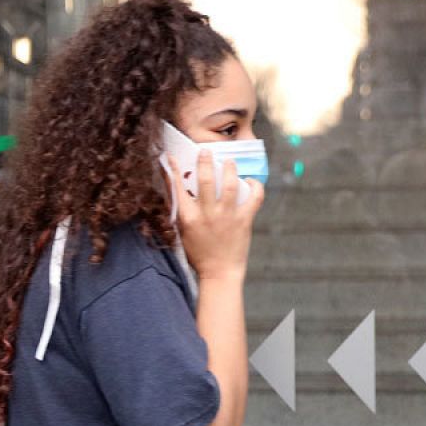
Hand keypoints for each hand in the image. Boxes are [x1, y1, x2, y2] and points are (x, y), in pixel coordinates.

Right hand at [168, 149, 262, 281]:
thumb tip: (177, 189)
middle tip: (206, 151)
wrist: (219, 273)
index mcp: (188, 218)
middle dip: (205, 162)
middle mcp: (207, 214)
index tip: (171, 156)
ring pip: (229, 184)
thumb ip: (181, 211)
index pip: (177, 188)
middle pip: (205, 180)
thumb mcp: (183, 233)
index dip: (172, 169)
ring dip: (229, 168)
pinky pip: (254, 198)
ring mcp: (227, 216)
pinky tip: (250, 182)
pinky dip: (254, 186)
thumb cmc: (199, 254)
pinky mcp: (244, 220)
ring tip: (228, 161)